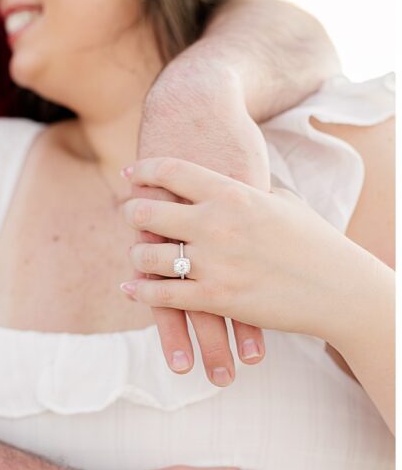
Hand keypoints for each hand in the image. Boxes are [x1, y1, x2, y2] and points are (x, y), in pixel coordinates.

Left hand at [121, 156, 364, 340]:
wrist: (339, 287)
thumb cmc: (312, 240)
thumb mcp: (279, 200)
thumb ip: (245, 188)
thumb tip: (223, 175)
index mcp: (233, 194)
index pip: (171, 171)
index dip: (143, 171)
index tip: (129, 174)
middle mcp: (216, 224)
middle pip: (147, 212)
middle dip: (131, 212)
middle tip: (129, 214)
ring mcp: (213, 262)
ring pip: (146, 256)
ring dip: (136, 255)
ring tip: (136, 255)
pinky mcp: (215, 298)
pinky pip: (161, 295)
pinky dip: (140, 291)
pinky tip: (131, 288)